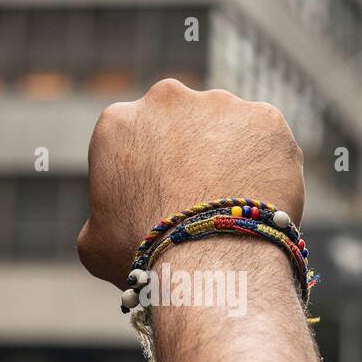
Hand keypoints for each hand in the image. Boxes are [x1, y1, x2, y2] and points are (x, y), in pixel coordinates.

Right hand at [76, 78, 305, 288]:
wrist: (209, 262)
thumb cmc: (144, 256)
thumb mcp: (93, 243)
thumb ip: (99, 218)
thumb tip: (107, 224)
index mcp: (118, 123)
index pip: (134, 140)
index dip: (148, 171)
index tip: (161, 199)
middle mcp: (167, 99)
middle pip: (182, 124)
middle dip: (190, 152)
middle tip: (201, 198)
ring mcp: (220, 104)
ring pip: (227, 129)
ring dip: (230, 155)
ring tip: (235, 204)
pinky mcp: (265, 118)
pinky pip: (267, 140)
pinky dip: (267, 163)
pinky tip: (263, 198)